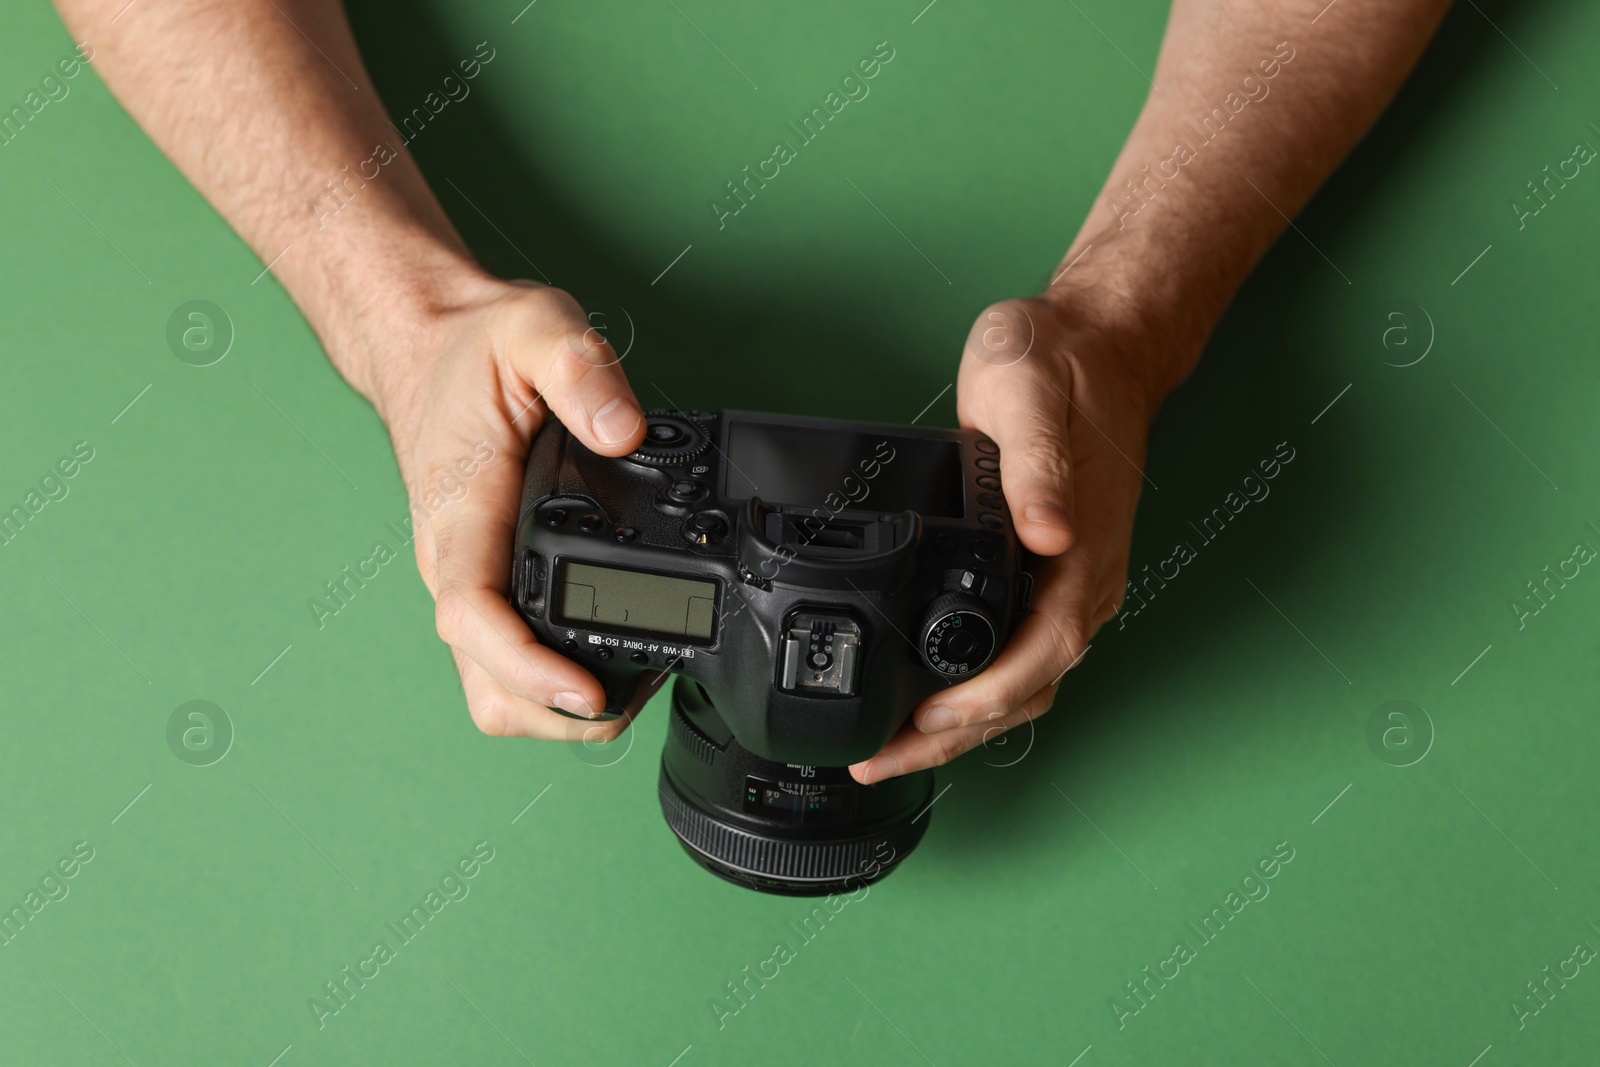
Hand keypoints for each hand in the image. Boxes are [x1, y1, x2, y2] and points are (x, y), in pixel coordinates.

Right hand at [361, 272, 655, 740]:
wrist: (425, 343)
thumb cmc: (472, 348)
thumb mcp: (534, 329)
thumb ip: (580, 371)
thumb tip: (624, 431)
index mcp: (459, 514)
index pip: (472, 617)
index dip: (529, 668)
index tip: (587, 690)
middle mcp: (455, 562)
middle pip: (486, 684)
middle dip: (555, 714)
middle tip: (632, 694)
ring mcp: (468, 579)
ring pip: (492, 686)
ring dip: (552, 710)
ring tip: (629, 686)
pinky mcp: (485, 581)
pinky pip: (504, 659)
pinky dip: (550, 679)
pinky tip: (606, 656)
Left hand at [849, 291, 1174, 782]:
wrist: (1096, 344)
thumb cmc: (1062, 366)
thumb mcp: (1031, 398)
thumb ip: (1036, 466)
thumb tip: (1047, 534)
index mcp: (1085, 548)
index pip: (1045, 652)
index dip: (985, 699)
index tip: (927, 723)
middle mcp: (1083, 577)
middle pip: (1029, 687)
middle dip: (956, 736)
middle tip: (881, 758)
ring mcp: (1069, 580)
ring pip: (1024, 679)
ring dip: (962, 724)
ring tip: (891, 747)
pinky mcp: (1049, 573)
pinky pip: (1016, 649)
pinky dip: (971, 687)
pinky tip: (925, 697)